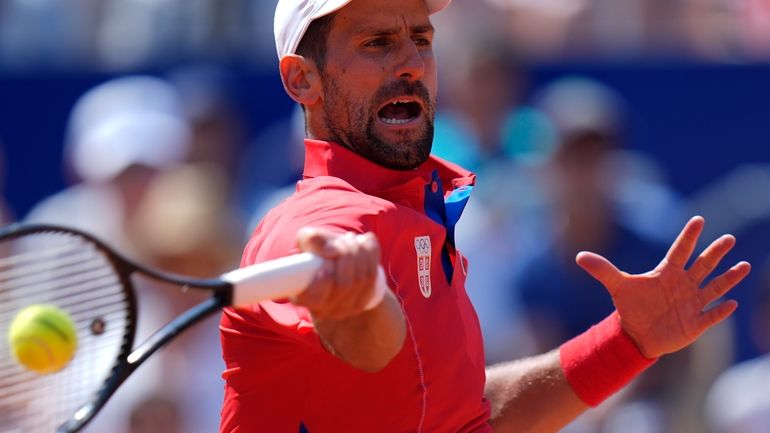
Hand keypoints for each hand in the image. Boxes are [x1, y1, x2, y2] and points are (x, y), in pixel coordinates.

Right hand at [294, 227, 381, 320]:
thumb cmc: (317, 250)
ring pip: (360, 280)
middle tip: (345, 238)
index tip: (330, 253)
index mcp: (302, 298)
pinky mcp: (362, 302)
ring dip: (360, 252)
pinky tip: (367, 241)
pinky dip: (372, 255)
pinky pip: (373, 278)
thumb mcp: (308, 239)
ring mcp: (344, 309)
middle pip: (343, 285)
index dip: (325, 276)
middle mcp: (323, 310)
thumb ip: (312, 239)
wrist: (336, 259)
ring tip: (353, 238)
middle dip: (347, 254)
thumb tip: (331, 251)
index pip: (315, 297)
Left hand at [575, 216, 750, 358]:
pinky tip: (730, 303)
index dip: (688, 236)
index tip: (698, 220)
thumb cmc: (630, 308)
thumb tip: (579, 256)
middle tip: (728, 239)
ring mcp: (692, 303)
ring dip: (728, 278)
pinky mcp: (695, 323)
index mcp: (667, 273)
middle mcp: (684, 284)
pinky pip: (711, 315)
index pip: (680, 250)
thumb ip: (602, 270)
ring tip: (743, 266)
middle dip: (715, 253)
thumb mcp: (617, 286)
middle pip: (702, 265)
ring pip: (714, 287)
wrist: (636, 335)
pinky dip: (720, 310)